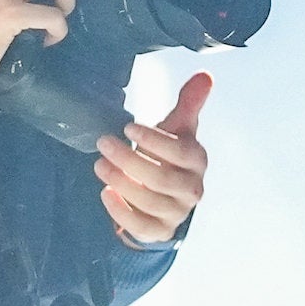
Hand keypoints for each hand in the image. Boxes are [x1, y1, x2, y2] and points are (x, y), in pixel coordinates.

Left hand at [94, 71, 211, 244]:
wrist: (167, 197)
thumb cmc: (170, 157)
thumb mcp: (178, 130)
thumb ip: (188, 104)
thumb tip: (205, 76)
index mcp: (196, 161)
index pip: (180, 151)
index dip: (154, 140)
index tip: (127, 128)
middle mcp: (191, 189)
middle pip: (162, 178)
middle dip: (130, 160)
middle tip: (103, 143)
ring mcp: (176, 212)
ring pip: (150, 202)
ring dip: (122, 182)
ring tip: (99, 165)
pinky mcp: (159, 230)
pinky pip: (141, 225)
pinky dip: (121, 211)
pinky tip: (105, 193)